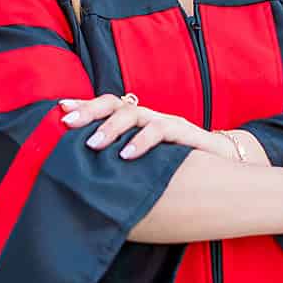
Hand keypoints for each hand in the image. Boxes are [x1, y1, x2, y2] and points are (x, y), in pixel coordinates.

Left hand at [61, 94, 232, 161]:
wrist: (222, 161)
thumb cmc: (176, 164)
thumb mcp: (144, 161)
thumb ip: (120, 162)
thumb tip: (83, 178)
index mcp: (135, 122)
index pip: (106, 107)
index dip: (83, 106)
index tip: (59, 110)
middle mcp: (147, 117)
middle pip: (114, 104)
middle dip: (90, 111)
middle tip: (68, 123)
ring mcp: (165, 122)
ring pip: (134, 114)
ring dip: (111, 127)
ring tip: (93, 144)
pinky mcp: (183, 132)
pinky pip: (161, 130)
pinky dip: (142, 141)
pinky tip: (127, 155)